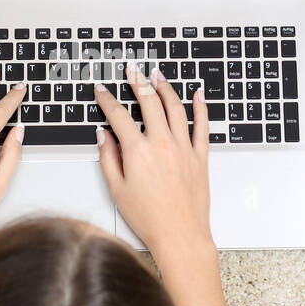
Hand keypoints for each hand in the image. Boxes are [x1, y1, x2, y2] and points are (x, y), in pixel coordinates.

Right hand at [94, 62, 215, 264]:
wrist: (180, 234)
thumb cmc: (149, 218)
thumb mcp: (117, 189)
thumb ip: (108, 158)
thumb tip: (103, 135)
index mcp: (138, 151)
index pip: (118, 116)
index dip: (107, 100)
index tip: (101, 91)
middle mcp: (162, 144)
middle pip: (149, 102)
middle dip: (137, 82)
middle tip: (132, 71)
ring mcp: (183, 148)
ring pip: (175, 107)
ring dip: (165, 88)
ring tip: (157, 76)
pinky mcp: (200, 156)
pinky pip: (202, 125)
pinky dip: (201, 107)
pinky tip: (198, 94)